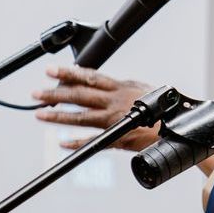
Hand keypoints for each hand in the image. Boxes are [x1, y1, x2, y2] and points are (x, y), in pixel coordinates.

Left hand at [31, 65, 161, 151]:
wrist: (177, 127)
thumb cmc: (163, 108)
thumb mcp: (141, 89)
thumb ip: (120, 88)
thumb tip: (103, 83)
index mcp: (120, 87)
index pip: (89, 76)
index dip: (68, 72)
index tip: (50, 70)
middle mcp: (114, 101)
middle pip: (79, 95)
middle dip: (55, 94)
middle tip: (36, 93)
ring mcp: (115, 119)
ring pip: (81, 117)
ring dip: (58, 116)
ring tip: (39, 114)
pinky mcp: (118, 137)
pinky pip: (93, 141)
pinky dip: (76, 143)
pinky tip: (62, 143)